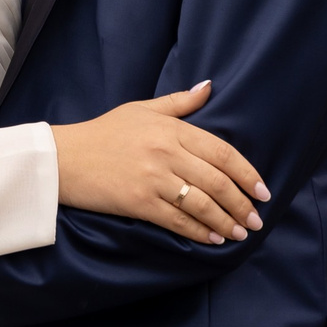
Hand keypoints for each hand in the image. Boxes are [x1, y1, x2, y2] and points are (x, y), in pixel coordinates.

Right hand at [51, 81, 268, 245]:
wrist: (63, 157)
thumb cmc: (103, 132)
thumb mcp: (142, 109)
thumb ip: (179, 102)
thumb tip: (209, 87)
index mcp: (172, 129)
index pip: (222, 152)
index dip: (247, 173)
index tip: (263, 190)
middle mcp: (167, 153)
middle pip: (217, 181)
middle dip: (242, 203)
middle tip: (256, 219)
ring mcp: (153, 179)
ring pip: (202, 204)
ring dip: (226, 221)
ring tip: (240, 232)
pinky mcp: (139, 203)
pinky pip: (177, 220)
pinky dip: (199, 232)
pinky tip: (213, 239)